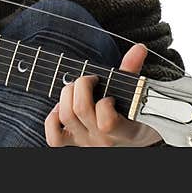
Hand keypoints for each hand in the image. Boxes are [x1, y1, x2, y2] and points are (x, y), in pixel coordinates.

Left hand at [44, 43, 162, 146]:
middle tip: (90, 80)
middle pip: (80, 110)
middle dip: (81, 85)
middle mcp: (103, 140)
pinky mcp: (74, 144)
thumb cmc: (136, 117)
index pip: (106, 122)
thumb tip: (139, 48)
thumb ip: (133, 70)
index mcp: (124, 131)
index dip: (104, 104)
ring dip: (66, 95)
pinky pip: (54, 138)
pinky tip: (60, 107)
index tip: (110, 95)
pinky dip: (52, 120)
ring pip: (65, 117)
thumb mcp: (138, 97)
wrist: (135, 140)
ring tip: (75, 89)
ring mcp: (87, 143)